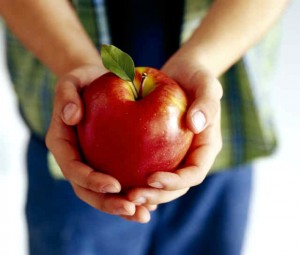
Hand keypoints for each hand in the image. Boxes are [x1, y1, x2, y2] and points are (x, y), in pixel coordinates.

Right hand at [46, 65, 153, 222]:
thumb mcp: (72, 80)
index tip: (114, 185)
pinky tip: (151, 203)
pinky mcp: (107, 162)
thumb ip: (66, 95)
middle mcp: (75, 158)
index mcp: (62, 143)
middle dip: (108, 203)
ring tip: (144, 215)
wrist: (94, 83)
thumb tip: (71, 117)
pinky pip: (119, 182)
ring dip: (121, 207)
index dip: (90, 180)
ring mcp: (91, 162)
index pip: (73, 168)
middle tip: (132, 209)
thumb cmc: (83, 81)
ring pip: (103, 193)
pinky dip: (132, 194)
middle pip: (86, 190)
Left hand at [126, 53, 222, 207]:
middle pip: (176, 187)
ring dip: (144, 193)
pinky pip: (148, 167)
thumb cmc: (196, 77)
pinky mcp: (160, 149)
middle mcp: (191, 156)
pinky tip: (117, 180)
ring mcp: (175, 154)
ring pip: (161, 183)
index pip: (194, 174)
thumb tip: (196, 124)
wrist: (183, 73)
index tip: (151, 178)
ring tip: (123, 194)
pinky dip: (136, 178)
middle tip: (132, 196)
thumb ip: (206, 103)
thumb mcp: (206, 83)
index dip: (175, 182)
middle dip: (156, 196)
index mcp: (205, 147)